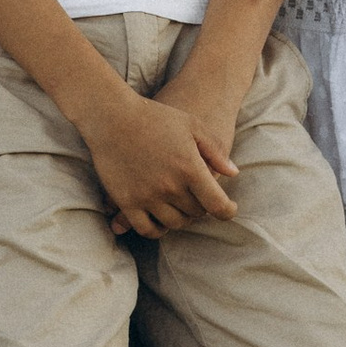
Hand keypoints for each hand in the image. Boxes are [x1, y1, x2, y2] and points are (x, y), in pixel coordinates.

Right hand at [83, 79, 238, 233]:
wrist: (112, 116)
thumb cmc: (155, 117)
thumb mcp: (192, 125)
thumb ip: (215, 150)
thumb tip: (233, 173)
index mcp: (190, 168)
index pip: (218, 205)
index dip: (228, 211)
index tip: (229, 208)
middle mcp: (170, 186)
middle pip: (196, 214)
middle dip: (202, 208)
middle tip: (199, 198)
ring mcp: (147, 196)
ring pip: (174, 224)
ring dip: (182, 218)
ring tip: (181, 206)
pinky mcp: (127, 201)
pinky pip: (147, 229)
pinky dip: (158, 230)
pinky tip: (161, 219)